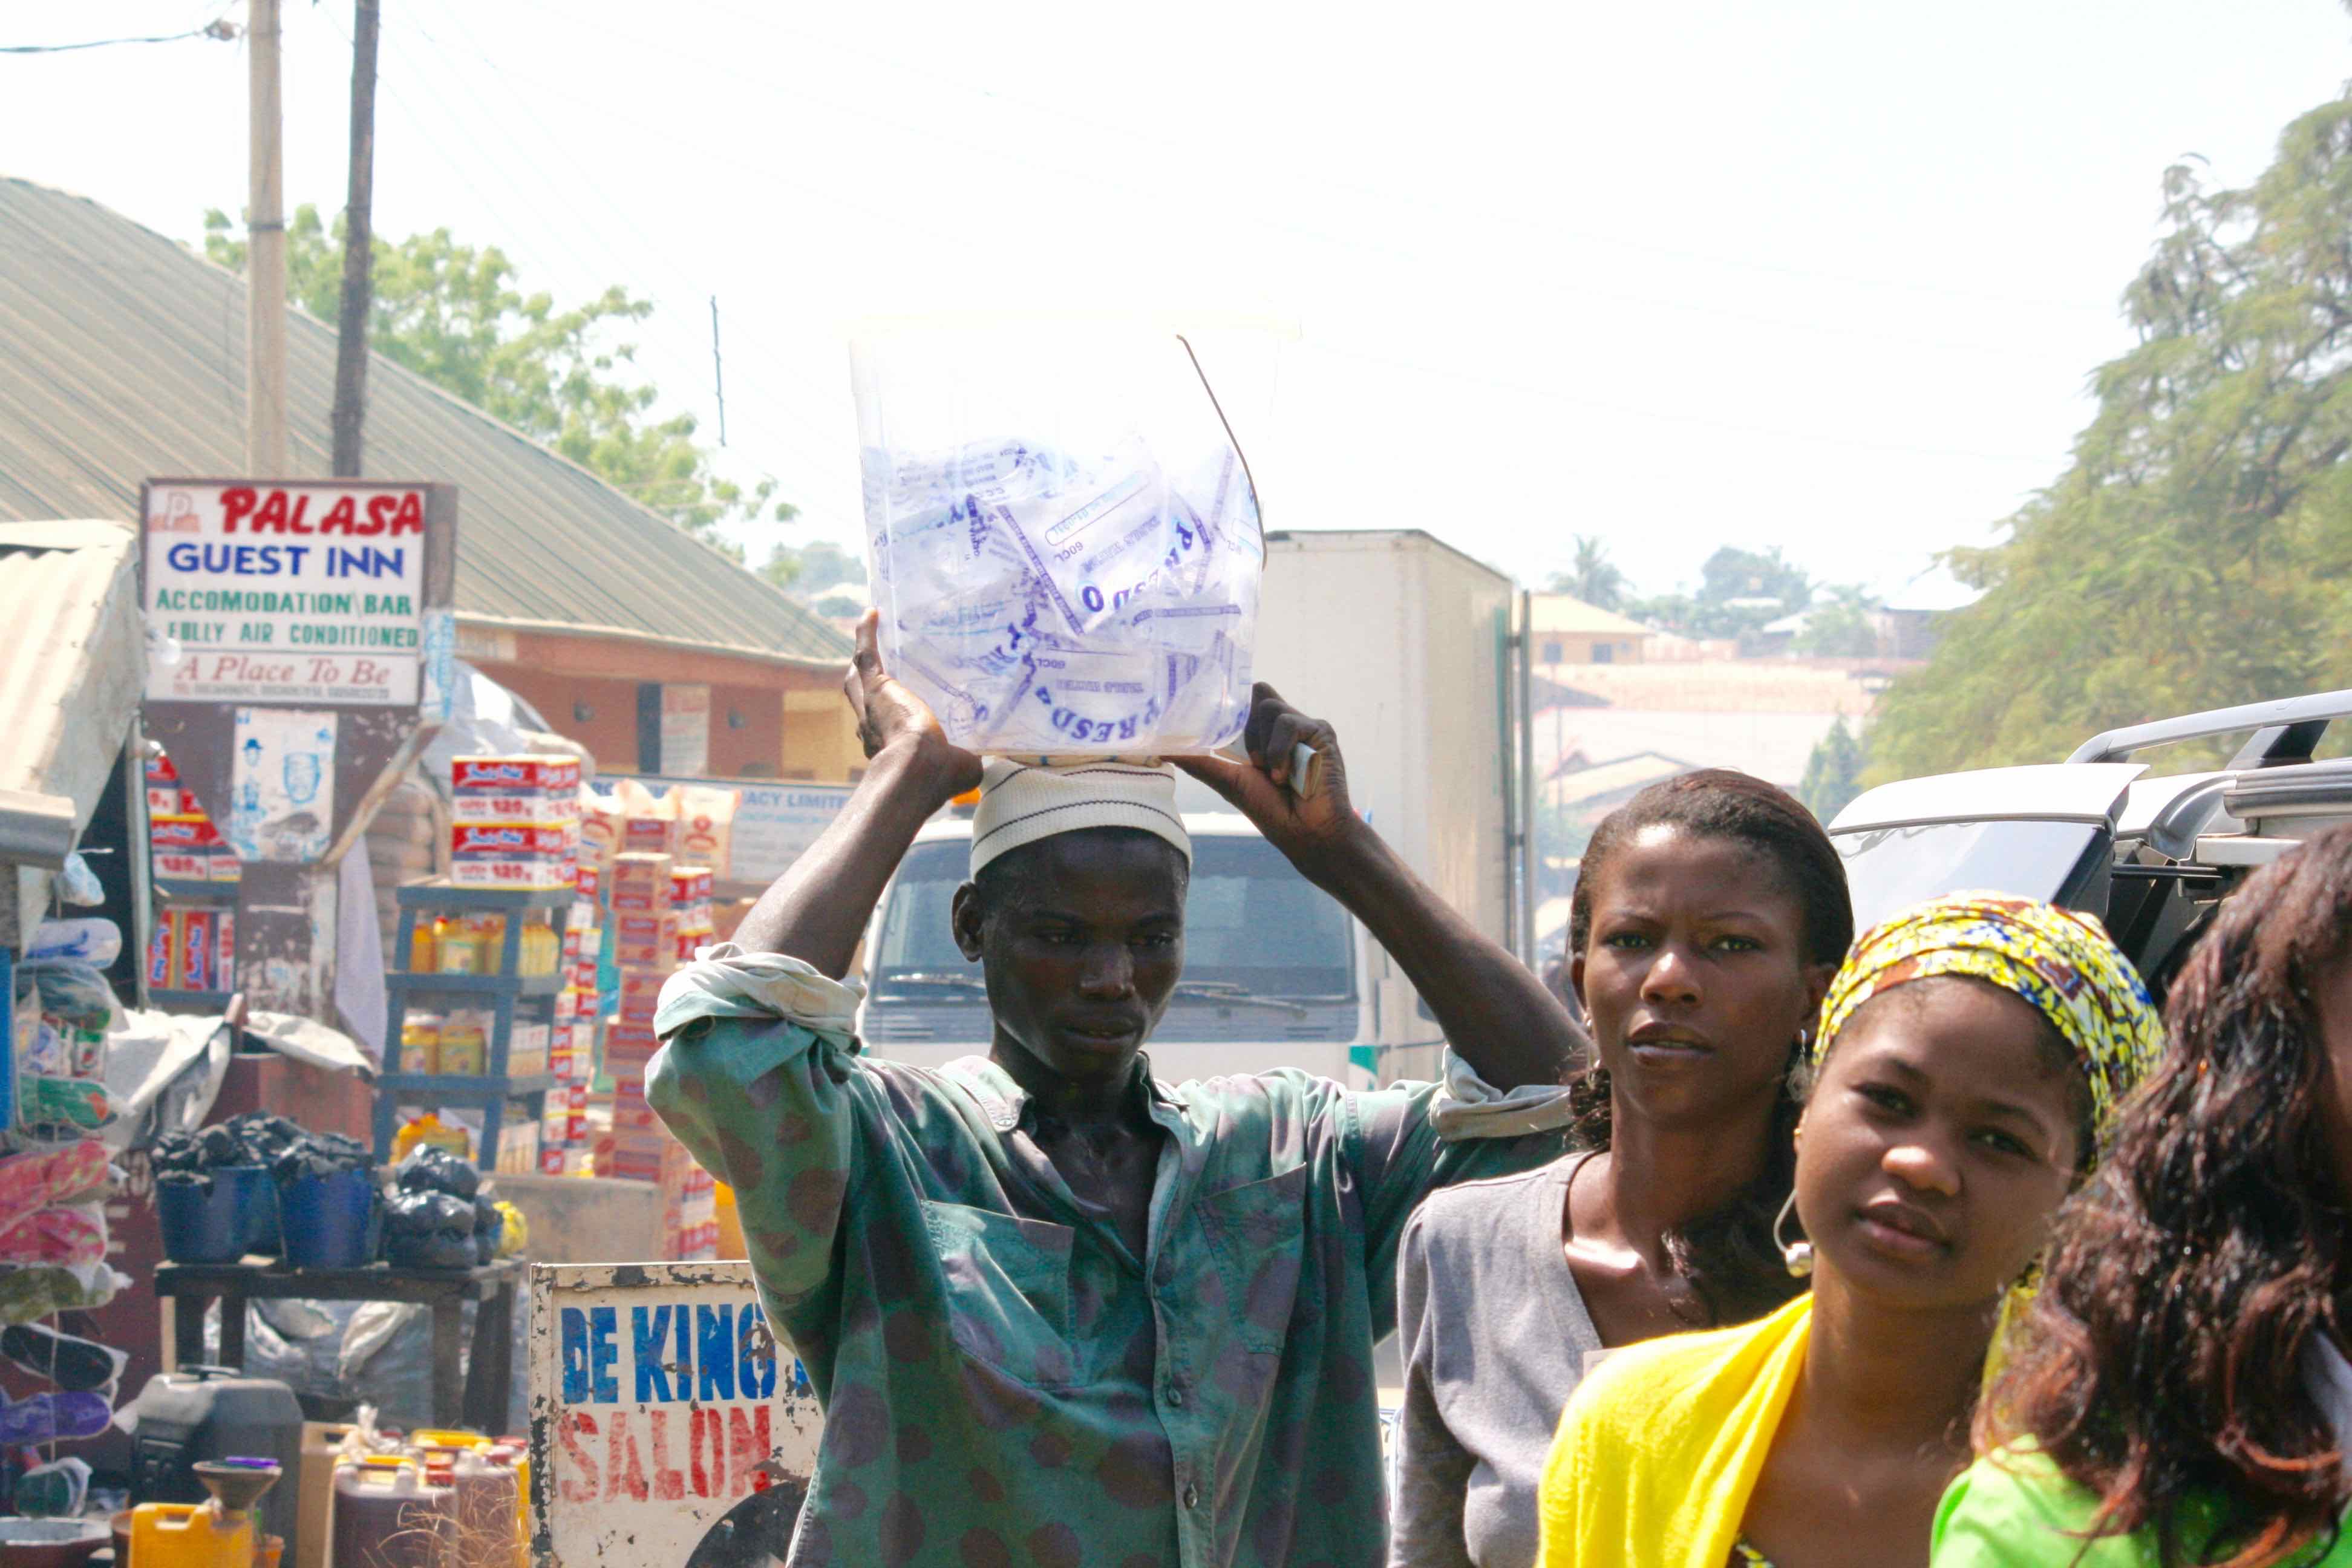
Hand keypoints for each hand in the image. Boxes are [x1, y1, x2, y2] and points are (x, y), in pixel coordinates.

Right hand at [843, 610, 982, 793]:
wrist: (918, 768)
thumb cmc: (940, 775)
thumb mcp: (964, 767)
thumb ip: (971, 756)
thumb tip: (984, 754)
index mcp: (890, 748)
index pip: (884, 732)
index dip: (887, 723)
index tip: (901, 714)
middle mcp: (873, 728)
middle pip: (862, 701)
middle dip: (864, 688)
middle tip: (876, 672)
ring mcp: (871, 706)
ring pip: (859, 677)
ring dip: (862, 658)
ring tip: (871, 637)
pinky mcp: (876, 686)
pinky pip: (867, 654)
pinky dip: (866, 633)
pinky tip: (872, 613)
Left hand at [1174, 682, 1362, 875]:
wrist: (1307, 834)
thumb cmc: (1272, 811)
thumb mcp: (1227, 781)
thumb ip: (1199, 761)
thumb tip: (1160, 748)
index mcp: (1263, 733)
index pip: (1244, 699)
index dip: (1229, 702)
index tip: (1209, 711)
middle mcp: (1284, 725)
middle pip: (1257, 691)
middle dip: (1245, 723)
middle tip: (1247, 759)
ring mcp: (1303, 727)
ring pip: (1268, 706)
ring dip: (1261, 744)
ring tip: (1269, 773)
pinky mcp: (1320, 732)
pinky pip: (1289, 723)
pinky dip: (1278, 751)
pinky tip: (1283, 776)